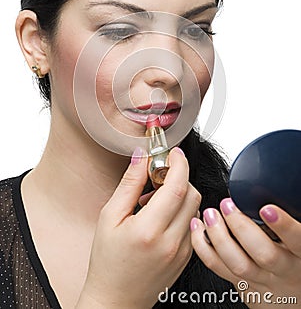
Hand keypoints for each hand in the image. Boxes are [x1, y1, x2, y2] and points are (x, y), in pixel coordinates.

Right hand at [77, 147, 200, 308]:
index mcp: (149, 230)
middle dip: (178, 177)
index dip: (178, 164)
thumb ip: (129, 184)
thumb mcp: (109, 217)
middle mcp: (172, 242)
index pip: (176, 186)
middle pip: (191, 194)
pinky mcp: (187, 257)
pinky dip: (181, 211)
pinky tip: (160, 216)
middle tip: (156, 177)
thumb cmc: (108, 262)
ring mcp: (183, 251)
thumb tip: (141, 157)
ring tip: (153, 201)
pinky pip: (192, 223)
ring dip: (179, 194)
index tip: (172, 153)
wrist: (116, 300)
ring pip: (194, 208)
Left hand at [190, 199, 300, 307]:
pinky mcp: (242, 285)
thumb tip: (281, 192)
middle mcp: (282, 269)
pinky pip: (219, 268)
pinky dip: (203, 247)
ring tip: (210, 215)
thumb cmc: (296, 260)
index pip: (297, 240)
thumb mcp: (298, 240)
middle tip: (227, 206)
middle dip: (241, 227)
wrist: (294, 298)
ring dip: (219, 237)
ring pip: (238, 264)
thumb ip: (291, 217)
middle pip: (263, 253)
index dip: (283, 226)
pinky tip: (198, 228)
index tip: (267, 209)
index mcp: (300, 253)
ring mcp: (261, 279)